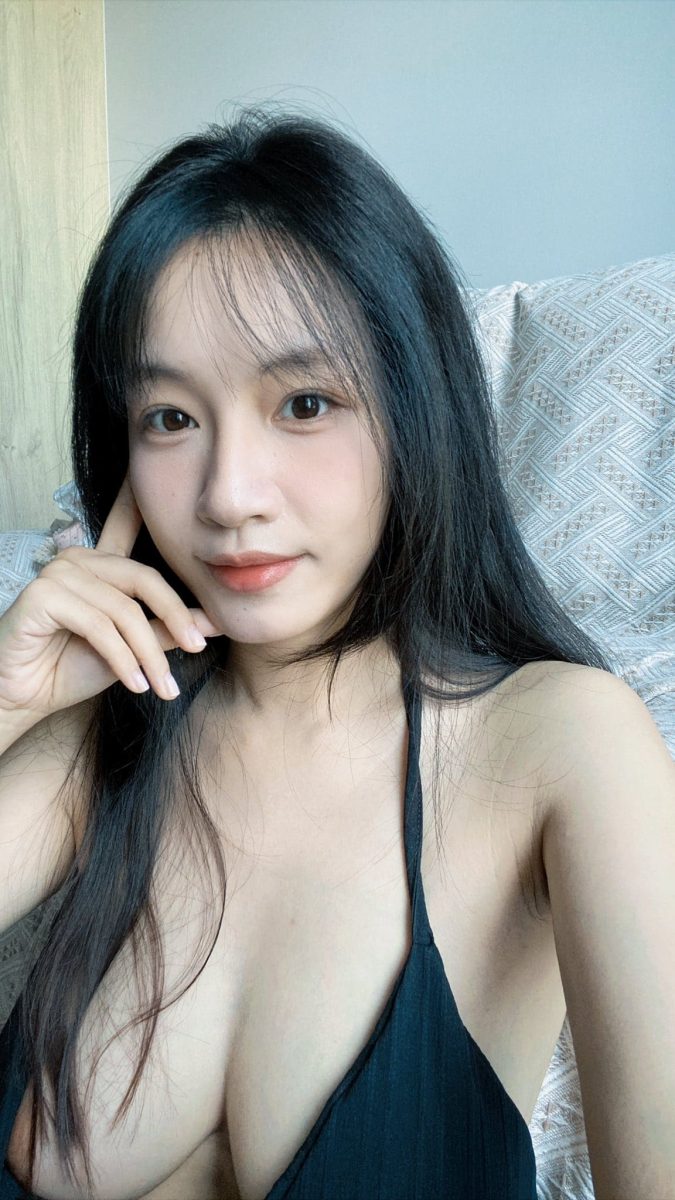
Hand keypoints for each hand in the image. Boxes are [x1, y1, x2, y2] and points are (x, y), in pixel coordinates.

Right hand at [0, 471, 220, 720]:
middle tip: (198, 648)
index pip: (124, 523)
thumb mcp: (133, 649)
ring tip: (162, 686)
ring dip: (149, 654)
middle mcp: (79, 560)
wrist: (24, 698)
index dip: (138, 498)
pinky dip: (123, 660)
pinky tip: (134, 684)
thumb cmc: (71, 669)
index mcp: (99, 564)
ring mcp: (57, 573)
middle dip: (176, 618)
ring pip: (125, 611)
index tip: (151, 471)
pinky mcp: (42, 595)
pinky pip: (100, 626)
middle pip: (144, 579)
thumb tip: (216, 622)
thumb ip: (167, 630)